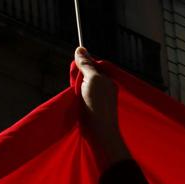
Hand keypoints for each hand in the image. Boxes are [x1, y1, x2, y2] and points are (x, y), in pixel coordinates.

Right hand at [74, 47, 129, 165]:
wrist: (100, 133)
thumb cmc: (98, 105)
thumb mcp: (92, 80)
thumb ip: (87, 65)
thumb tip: (80, 48)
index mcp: (108, 80)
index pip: (92, 66)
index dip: (82, 66)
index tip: (77, 73)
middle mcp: (105, 89)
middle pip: (86, 76)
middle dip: (79, 78)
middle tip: (78, 88)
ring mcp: (99, 100)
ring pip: (83, 86)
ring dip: (77, 89)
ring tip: (78, 97)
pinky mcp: (92, 109)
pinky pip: (82, 97)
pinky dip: (77, 98)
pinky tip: (76, 103)